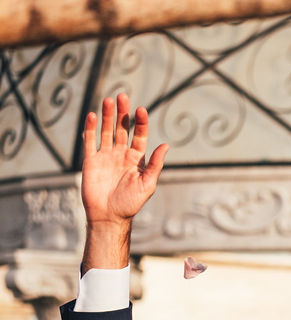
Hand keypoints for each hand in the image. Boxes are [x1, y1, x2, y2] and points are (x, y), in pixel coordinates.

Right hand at [81, 94, 168, 268]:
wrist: (109, 218)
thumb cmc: (130, 204)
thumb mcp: (147, 184)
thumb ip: (155, 164)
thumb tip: (166, 145)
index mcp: (136, 159)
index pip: (139, 135)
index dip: (140, 122)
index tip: (141, 110)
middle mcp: (121, 154)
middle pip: (122, 128)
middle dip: (123, 113)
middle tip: (123, 96)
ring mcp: (105, 156)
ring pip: (106, 130)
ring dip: (107, 116)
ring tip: (108, 100)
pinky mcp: (91, 160)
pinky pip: (90, 141)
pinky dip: (90, 128)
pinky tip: (92, 116)